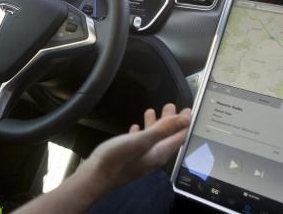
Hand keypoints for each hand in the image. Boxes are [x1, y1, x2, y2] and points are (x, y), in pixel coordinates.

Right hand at [14, 104, 191, 213]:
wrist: (95, 176)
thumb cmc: (117, 159)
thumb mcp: (142, 141)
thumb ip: (163, 130)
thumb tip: (184, 120)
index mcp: (159, 153)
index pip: (178, 137)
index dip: (184, 123)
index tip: (187, 110)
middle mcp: (153, 157)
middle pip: (166, 137)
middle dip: (170, 121)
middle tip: (170, 106)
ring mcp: (140, 158)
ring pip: (152, 139)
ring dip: (154, 124)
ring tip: (152, 110)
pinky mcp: (128, 158)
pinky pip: (139, 142)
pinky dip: (140, 132)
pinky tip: (135, 127)